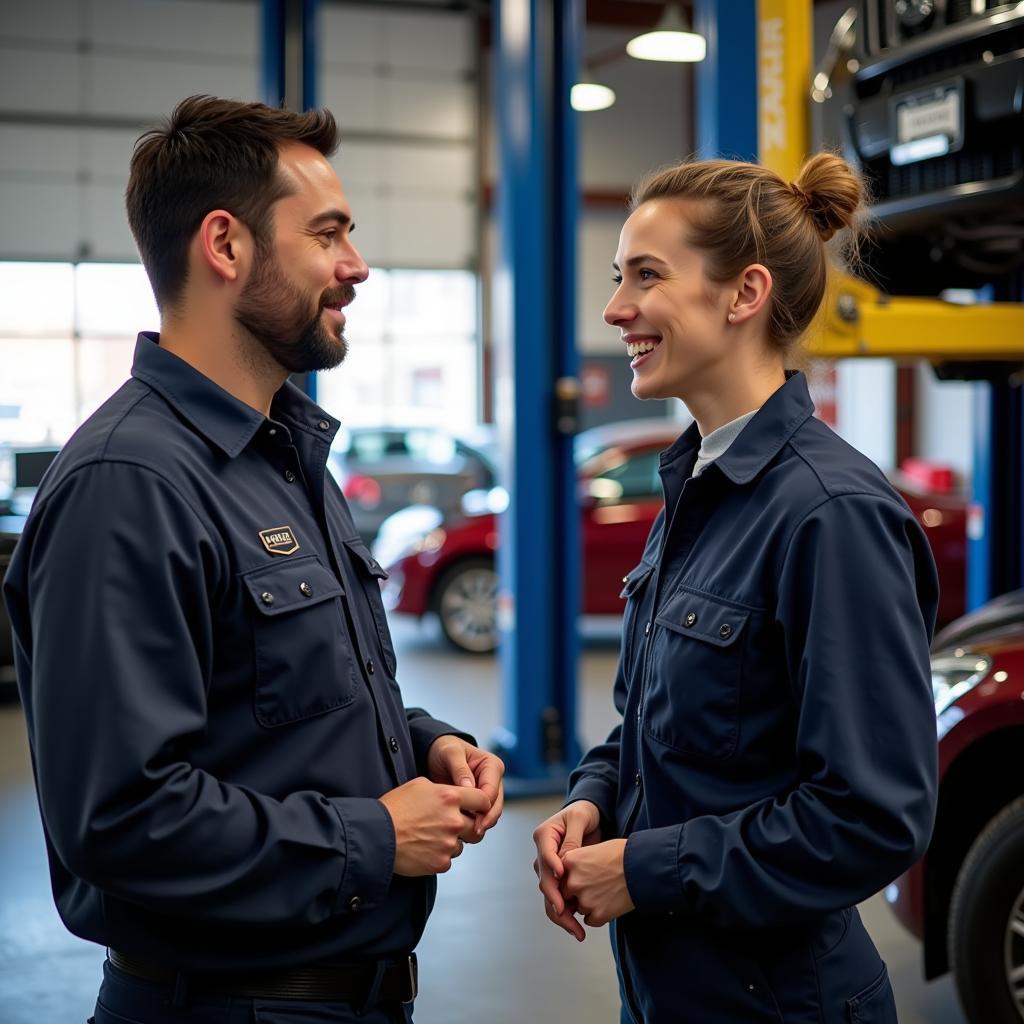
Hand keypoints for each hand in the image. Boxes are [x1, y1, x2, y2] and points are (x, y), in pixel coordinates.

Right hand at [378, 777, 490, 875]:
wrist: (376, 835)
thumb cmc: (395, 808)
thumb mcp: (419, 785)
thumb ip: (443, 789)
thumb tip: (455, 794)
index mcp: (450, 797)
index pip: (483, 799)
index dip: (482, 804)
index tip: (478, 808)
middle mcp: (454, 820)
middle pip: (477, 825)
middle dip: (468, 826)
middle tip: (453, 826)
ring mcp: (449, 843)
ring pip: (462, 844)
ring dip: (452, 841)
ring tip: (430, 837)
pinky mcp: (441, 862)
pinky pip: (449, 859)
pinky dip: (440, 855)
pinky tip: (424, 848)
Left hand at [426, 736, 504, 840]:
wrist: (435, 754)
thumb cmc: (444, 749)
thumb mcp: (450, 753)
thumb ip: (460, 769)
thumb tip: (470, 787)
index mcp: (492, 766)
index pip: (493, 791)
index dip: (484, 807)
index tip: (473, 819)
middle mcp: (493, 780)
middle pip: (495, 806)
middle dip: (486, 820)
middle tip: (473, 833)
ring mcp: (486, 792)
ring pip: (490, 815)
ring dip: (480, 825)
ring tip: (465, 834)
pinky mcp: (478, 802)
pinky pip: (479, 817)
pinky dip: (472, 825)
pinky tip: (461, 831)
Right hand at [532, 800, 601, 941]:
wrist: (590, 818)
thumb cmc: (584, 813)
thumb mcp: (579, 819)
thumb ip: (572, 839)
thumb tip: (565, 859)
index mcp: (543, 836)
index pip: (545, 855)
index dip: (552, 867)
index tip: (562, 877)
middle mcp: (542, 853)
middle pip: (545, 880)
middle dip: (555, 900)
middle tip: (566, 914)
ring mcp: (549, 867)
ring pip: (549, 894)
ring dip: (560, 914)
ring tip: (575, 929)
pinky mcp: (559, 878)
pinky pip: (559, 897)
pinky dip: (566, 913)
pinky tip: (576, 925)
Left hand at [562, 839, 634, 927]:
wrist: (643, 867)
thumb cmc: (622, 854)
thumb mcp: (592, 849)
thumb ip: (575, 864)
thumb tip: (567, 877)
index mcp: (569, 861)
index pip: (559, 876)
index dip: (568, 879)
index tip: (575, 880)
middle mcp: (573, 881)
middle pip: (565, 894)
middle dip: (575, 894)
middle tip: (593, 887)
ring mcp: (584, 900)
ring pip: (578, 908)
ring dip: (588, 904)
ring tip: (606, 891)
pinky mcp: (597, 915)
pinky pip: (590, 920)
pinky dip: (598, 915)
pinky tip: (610, 902)